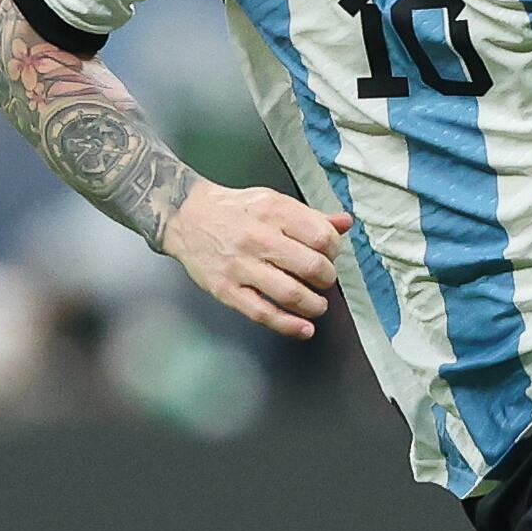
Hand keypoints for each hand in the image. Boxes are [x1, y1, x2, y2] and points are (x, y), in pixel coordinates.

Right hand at [166, 181, 354, 339]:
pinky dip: (288, 325)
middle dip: (327, 278)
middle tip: (323, 280)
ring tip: (317, 306)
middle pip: (311, 266)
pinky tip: (303, 329)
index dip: (334, 250)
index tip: (330, 256)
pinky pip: (262, 313)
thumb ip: (311, 216)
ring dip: (314, 305)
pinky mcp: (226, 289)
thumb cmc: (234, 210)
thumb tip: (345, 223)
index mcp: (274, 211)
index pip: (322, 236)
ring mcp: (241, 266)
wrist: (186, 217)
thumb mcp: (273, 202)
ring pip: (290, 293)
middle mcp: (258, 238)